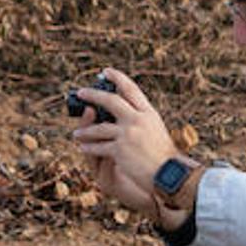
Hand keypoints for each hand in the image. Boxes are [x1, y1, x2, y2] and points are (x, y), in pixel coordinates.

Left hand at [70, 69, 175, 219]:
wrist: (169, 174)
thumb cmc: (163, 155)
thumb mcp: (155, 130)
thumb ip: (140, 118)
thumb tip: (120, 110)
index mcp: (148, 113)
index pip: (131, 90)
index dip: (118, 78)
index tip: (106, 71)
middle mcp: (137, 120)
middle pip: (110, 101)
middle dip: (93, 94)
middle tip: (81, 92)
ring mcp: (128, 134)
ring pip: (99, 128)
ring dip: (85, 131)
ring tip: (76, 133)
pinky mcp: (120, 150)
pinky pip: (98, 147)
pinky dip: (89, 148)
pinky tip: (82, 148)